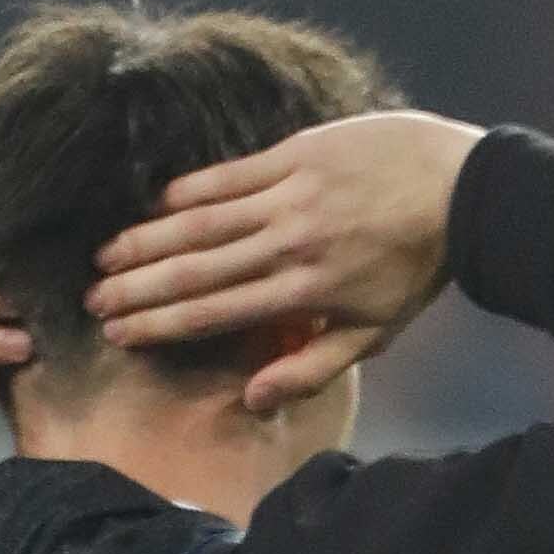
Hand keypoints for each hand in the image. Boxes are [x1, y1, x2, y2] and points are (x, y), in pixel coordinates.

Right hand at [86, 110, 483, 412]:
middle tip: (93, 301)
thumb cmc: (417, 269)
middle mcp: (286, 245)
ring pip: (204, 222)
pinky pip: (232, 175)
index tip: (120, 334)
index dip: (162, 324)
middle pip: (196, 270)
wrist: (460, 190)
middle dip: (139, 289)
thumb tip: (251, 398)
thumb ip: (310, 368)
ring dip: (150, 239)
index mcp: (302, 294)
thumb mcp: (373, 335)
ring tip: (107, 256)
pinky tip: (156, 204)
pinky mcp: (296, 155)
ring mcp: (289, 195)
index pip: (215, 312)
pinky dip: (191, 190)